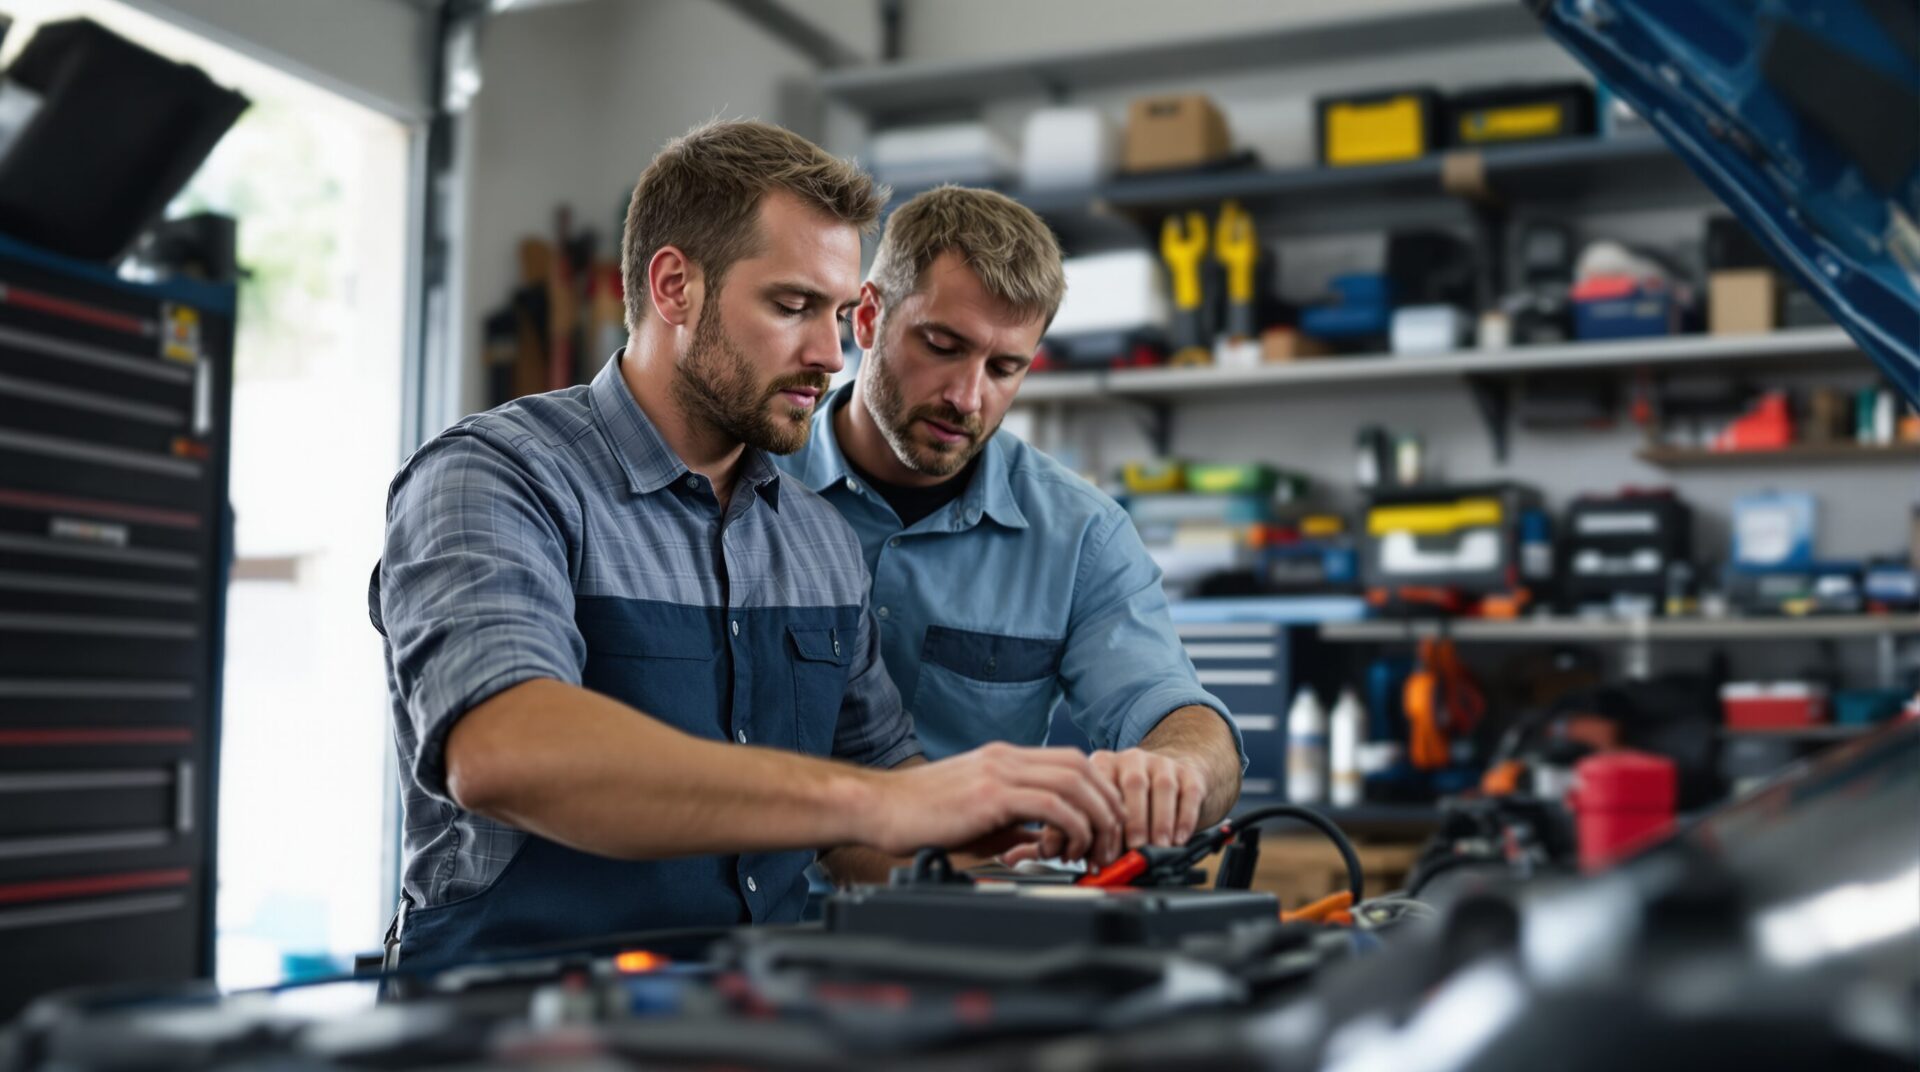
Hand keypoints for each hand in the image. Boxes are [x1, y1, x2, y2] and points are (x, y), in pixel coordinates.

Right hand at [860, 743, 1125, 864]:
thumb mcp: (979, 819)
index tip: (1106, 824)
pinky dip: (1070, 826)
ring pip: (1074, 781)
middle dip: (1108, 805)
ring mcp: (998, 772)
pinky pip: (1050, 803)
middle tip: (1112, 840)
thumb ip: (1014, 826)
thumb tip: (1044, 842)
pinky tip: (1063, 849)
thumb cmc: (918, 815)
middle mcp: (1006, 758)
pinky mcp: (990, 794)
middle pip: (1083, 767)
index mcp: (1005, 759)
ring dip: (1095, 817)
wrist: (877, 808)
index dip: (1099, 791)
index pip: (1072, 762)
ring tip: (1093, 849)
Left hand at [1002, 748, 1209, 865]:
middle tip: (1115, 856)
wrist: (1166, 779)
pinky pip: (1187, 793)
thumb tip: (1011, 856)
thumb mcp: (1083, 816)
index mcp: (1096, 766)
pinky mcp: (1188, 773)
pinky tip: (1176, 839)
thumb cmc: (1113, 806)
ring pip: (1159, 788)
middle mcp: (1128, 760)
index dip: (1080, 822)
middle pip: (1128, 787)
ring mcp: (1159, 764)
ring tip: (1148, 848)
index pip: (1087, 787)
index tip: (1075, 853)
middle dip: (1121, 824)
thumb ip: (1051, 838)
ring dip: (1154, 821)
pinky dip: (1183, 817)